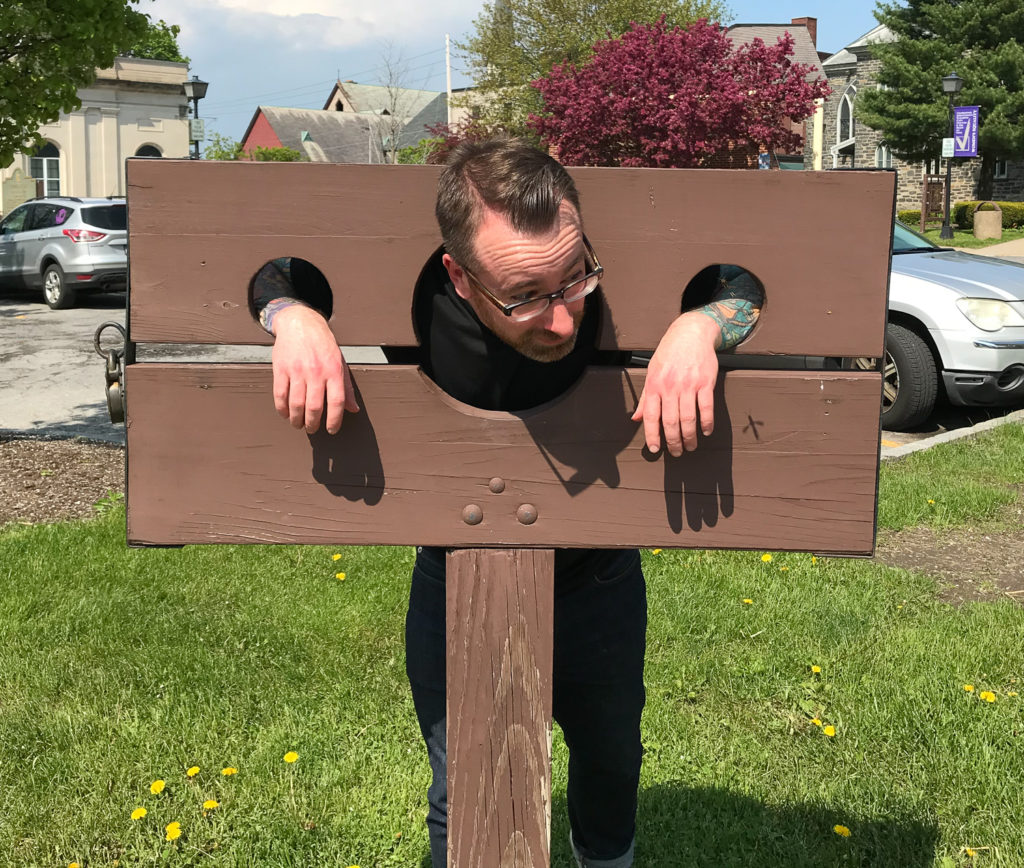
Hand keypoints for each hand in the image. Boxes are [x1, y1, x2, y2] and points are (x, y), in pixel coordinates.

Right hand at [271, 305, 357, 434]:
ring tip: (299, 424)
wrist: (300, 323)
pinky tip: (286, 414)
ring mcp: (297, 370)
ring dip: (297, 419)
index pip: (336, 402)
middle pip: (314, 407)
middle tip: (312, 429)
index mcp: (334, 370)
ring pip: (296, 404)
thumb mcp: (340, 362)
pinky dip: (282, 409)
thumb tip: (353, 409)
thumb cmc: (323, 345)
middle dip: (313, 424)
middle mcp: (316, 371)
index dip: (335, 420)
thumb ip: (346, 387)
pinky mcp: (280, 369)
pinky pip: (280, 395)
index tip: (332, 430)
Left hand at [631, 311, 719, 455]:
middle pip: (671, 422)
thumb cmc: (669, 354)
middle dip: (673, 441)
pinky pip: (706, 408)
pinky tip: (706, 431)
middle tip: (676, 452)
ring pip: (688, 418)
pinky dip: (706, 423)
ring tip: (690, 447)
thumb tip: (636, 419)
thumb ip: (646, 398)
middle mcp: (670, 386)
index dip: (652, 435)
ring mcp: (688, 385)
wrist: (690, 333)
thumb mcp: (652, 373)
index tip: (655, 449)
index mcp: (654, 385)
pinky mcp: (705, 382)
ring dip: (689, 437)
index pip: (651, 416)